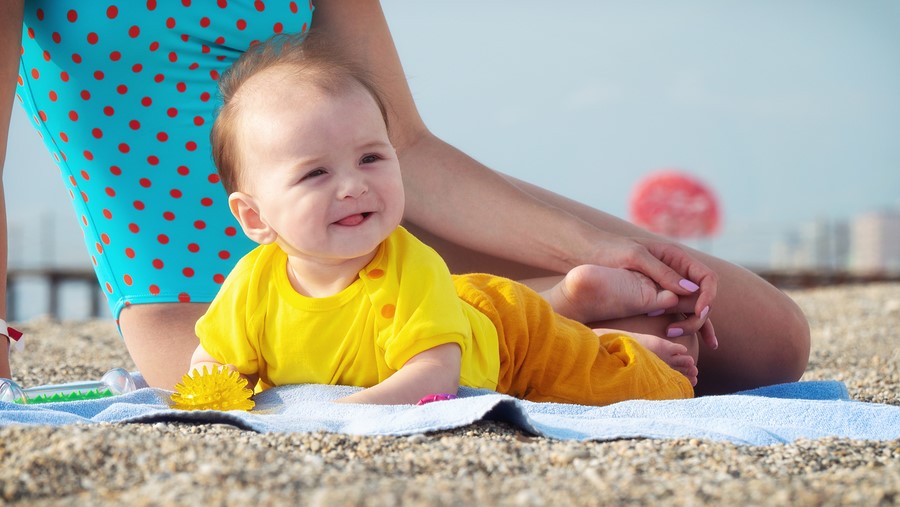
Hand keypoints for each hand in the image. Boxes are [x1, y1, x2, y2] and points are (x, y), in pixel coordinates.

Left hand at [585, 235, 717, 346]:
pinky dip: (690, 326)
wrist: (586, 256)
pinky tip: (703, 345)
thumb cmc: (609, 251)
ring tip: (673, 336)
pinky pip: (681, 314)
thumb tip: (690, 289)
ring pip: (694, 308)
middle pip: (703, 297)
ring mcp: (669, 288)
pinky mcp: (658, 300)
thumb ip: (661, 272)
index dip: (708, 296)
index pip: (707, 278)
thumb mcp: (635, 257)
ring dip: (693, 325)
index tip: (697, 312)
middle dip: (697, 315)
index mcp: (676, 257)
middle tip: (674, 330)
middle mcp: (677, 273)